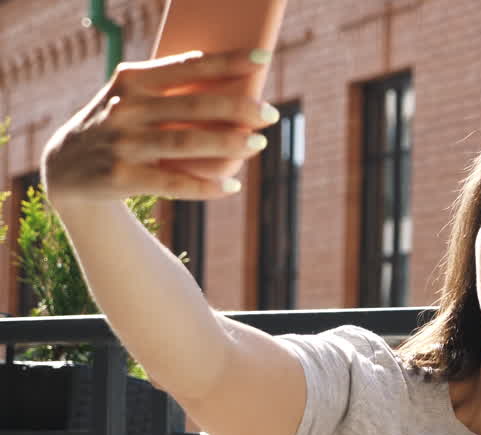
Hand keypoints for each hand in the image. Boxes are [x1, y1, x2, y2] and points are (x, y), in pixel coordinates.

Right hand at [42, 49, 275, 201]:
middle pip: (193, 106)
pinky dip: (206, 186)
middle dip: (238, 108)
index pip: (187, 66)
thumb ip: (170, 91)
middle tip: (271, 113)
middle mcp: (126, 108)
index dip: (227, 61)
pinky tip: (232, 185)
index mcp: (131, 80)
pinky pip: (173, 182)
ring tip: (258, 143)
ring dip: (228, 144)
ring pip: (186, 142)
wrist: (65, 168)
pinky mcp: (120, 177)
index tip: (262, 58)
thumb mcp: (131, 99)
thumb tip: (234, 91)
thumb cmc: (118, 126)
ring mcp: (123, 143)